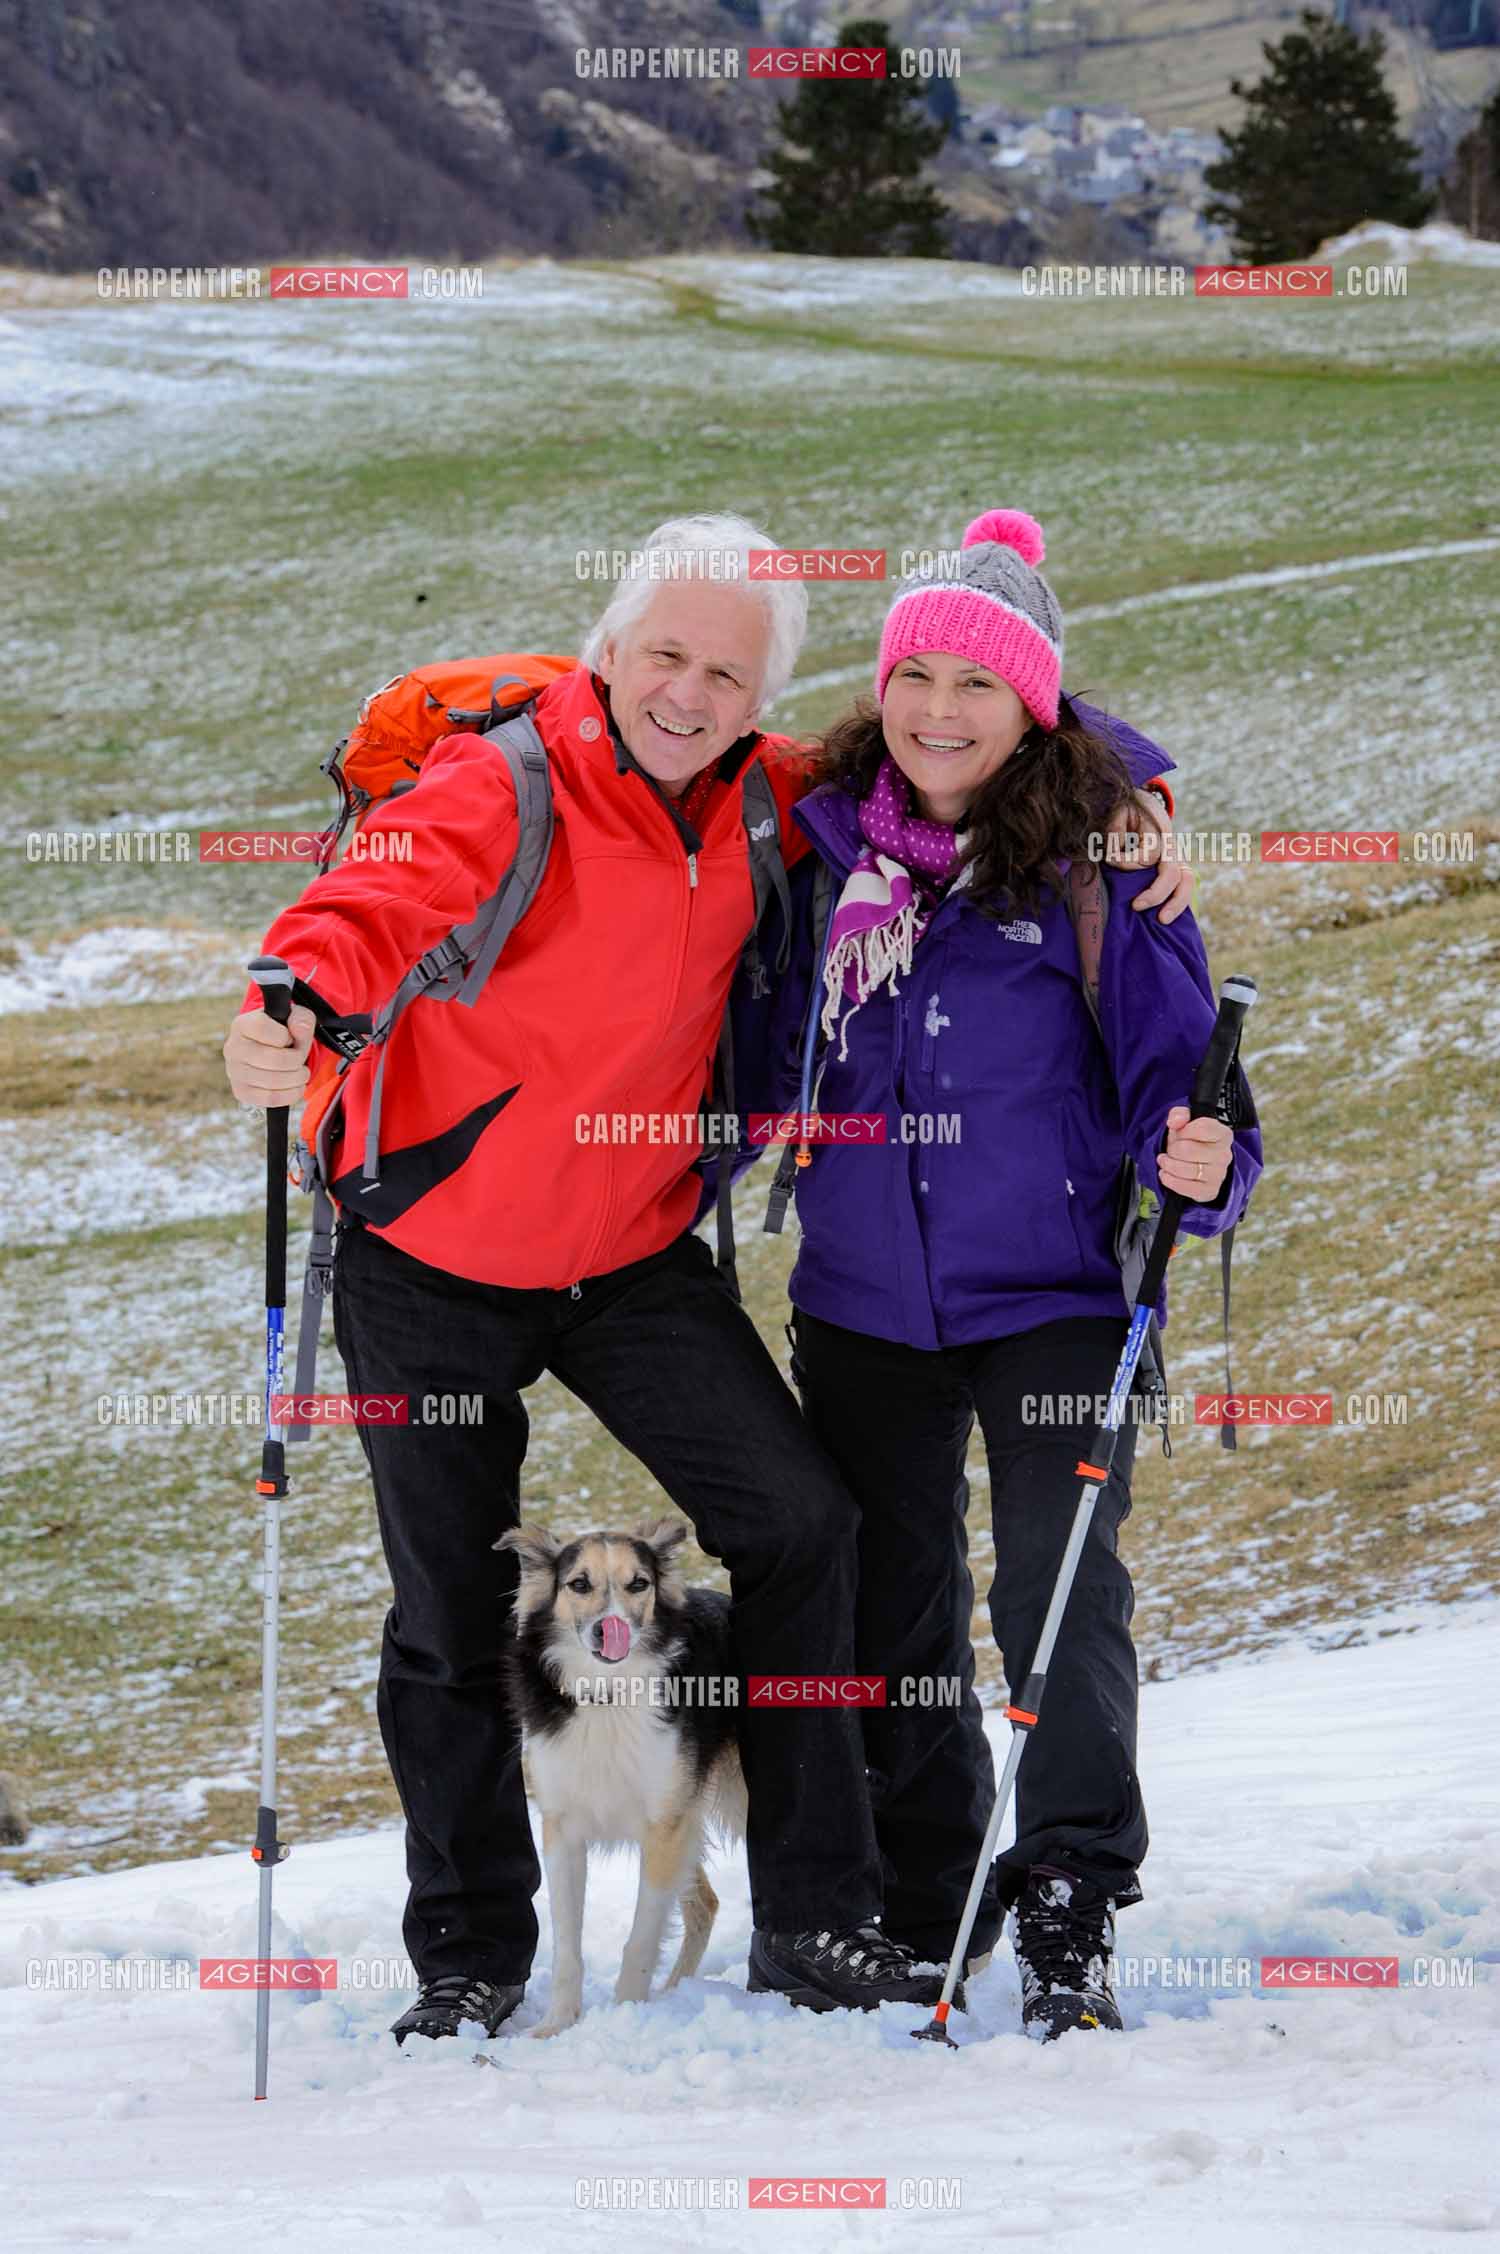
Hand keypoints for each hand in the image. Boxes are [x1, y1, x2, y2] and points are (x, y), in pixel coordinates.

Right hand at [223, 1002, 316, 1107]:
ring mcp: (234, 1072)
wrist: (271, 1051)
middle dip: (297, 1061)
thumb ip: (301, 1019)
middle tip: (300, 1058)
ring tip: (301, 1072)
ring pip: (273, 1082)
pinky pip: (270, 1099)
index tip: (289, 1038)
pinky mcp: (241, 1092)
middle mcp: (233, 1048)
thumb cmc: (283, 1032)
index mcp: (242, 1025)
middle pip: (274, 1060)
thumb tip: (300, 1029)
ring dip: (297, 1078)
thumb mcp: (297, 1018)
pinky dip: (290, 1094)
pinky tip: (295, 1085)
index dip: (284, 1035)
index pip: (261, 1028)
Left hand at [1103, 791, 1194, 922]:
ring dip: (1176, 904)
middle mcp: (1172, 848)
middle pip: (1174, 873)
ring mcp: (1176, 860)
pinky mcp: (1174, 870)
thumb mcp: (1118, 813)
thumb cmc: (1125, 809)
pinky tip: (1164, 919)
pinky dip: (1176, 904)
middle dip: (1157, 893)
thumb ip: (1116, 832)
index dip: (1128, 862)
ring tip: (1162, 920)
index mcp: (1160, 832)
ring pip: (1186, 883)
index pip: (1150, 855)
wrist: (1138, 804)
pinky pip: (1182, 889)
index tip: (1109, 859)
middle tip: (1137, 906)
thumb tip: (1115, 855)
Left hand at [1159, 1105, 1232, 1202]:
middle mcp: (1224, 1155)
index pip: (1202, 1128)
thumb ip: (1179, 1114)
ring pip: (1184, 1169)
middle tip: (1172, 1149)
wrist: (1198, 1163)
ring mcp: (1218, 1174)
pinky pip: (1185, 1188)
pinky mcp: (1210, 1190)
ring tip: (1165, 1160)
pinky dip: (1170, 1180)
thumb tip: (1175, 1121)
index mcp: (1223, 1134)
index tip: (1179, 1132)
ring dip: (1168, 1164)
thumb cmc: (1192, 1141)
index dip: (1184, 1130)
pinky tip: (1166, 1174)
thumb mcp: (1185, 1121)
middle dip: (1172, 1148)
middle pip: (1187, 1150)